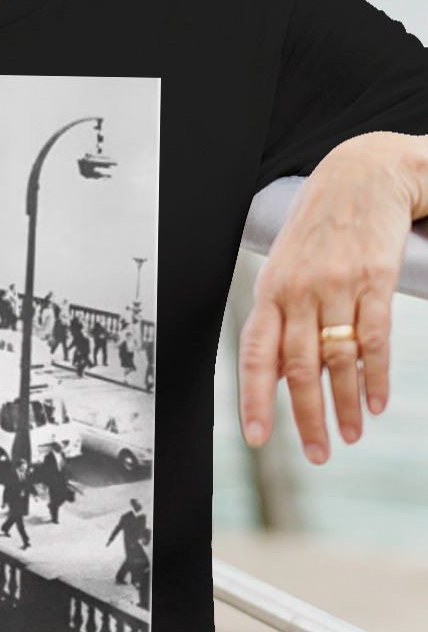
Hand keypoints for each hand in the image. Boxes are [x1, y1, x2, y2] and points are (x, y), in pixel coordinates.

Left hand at [238, 133, 416, 463]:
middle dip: (307, 417)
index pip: (255, 354)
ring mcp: (336, 285)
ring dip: (346, 405)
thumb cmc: (318, 230)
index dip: (254, 399)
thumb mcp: (285, 269)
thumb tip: (271, 376)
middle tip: (318, 454)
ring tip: (349, 436)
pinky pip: (375, 338)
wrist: (360, 176)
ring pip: (338, 359)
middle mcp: (298, 291)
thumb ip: (279, 322)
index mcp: (269, 291)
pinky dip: (376, 376)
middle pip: (299, 367)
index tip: (258, 439)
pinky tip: (377, 403)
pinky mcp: (374, 279)